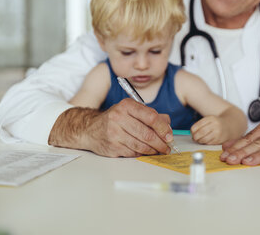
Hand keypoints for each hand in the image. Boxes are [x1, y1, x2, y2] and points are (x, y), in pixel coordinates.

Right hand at [49, 98, 172, 156]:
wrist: (89, 129)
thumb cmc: (115, 119)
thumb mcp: (131, 111)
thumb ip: (150, 115)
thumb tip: (168, 124)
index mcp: (126, 106)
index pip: (151, 117)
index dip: (163, 128)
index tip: (169, 136)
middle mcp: (119, 117)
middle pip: (147, 133)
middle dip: (160, 143)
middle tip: (167, 147)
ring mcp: (114, 133)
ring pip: (141, 145)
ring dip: (153, 150)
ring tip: (159, 151)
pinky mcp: (112, 146)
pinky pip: (133, 152)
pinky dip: (142, 154)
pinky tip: (145, 152)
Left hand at [191, 116, 225, 144]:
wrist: (229, 126)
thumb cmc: (215, 124)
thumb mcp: (209, 120)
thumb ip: (200, 125)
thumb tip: (192, 133)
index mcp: (211, 118)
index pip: (198, 125)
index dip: (192, 130)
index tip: (192, 132)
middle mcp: (215, 125)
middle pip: (201, 132)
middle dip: (195, 136)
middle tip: (194, 138)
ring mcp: (218, 133)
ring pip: (204, 139)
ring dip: (199, 141)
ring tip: (199, 140)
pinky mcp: (219, 140)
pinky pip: (208, 143)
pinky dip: (204, 143)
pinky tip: (205, 141)